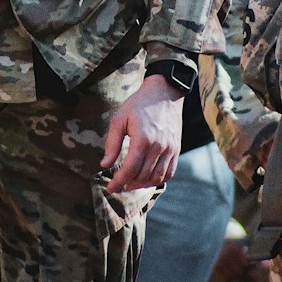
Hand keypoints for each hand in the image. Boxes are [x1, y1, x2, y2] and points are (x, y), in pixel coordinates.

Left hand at [101, 73, 183, 192]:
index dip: (118, 181)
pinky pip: (169, 172)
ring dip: (143, 184)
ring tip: (131, 183)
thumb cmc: (139, 104)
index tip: (110, 189)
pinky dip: (158, 180)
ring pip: (157, 177)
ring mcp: (170, 149)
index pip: (130, 169)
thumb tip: (104, 165)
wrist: (164, 92)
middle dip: (128, 184)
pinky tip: (147, 179)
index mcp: (143, 139)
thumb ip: (112, 144)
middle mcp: (159, 147)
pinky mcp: (176, 149)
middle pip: (143, 176)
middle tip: (118, 184)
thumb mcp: (119, 120)